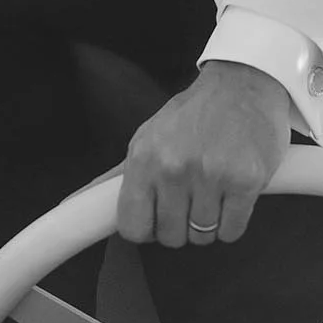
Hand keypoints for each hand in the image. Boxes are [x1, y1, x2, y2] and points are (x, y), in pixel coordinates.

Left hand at [113, 63, 291, 248]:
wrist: (240, 85)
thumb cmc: (192, 115)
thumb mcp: (148, 138)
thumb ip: (117, 176)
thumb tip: (76, 201)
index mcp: (143, 158)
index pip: (133, 226)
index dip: (147, 229)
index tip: (158, 219)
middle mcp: (173, 167)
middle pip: (171, 236)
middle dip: (182, 224)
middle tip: (191, 197)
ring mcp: (211, 174)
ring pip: (203, 236)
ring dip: (209, 223)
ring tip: (213, 191)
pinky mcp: (245, 181)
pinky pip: (232, 231)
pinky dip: (232, 222)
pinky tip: (232, 195)